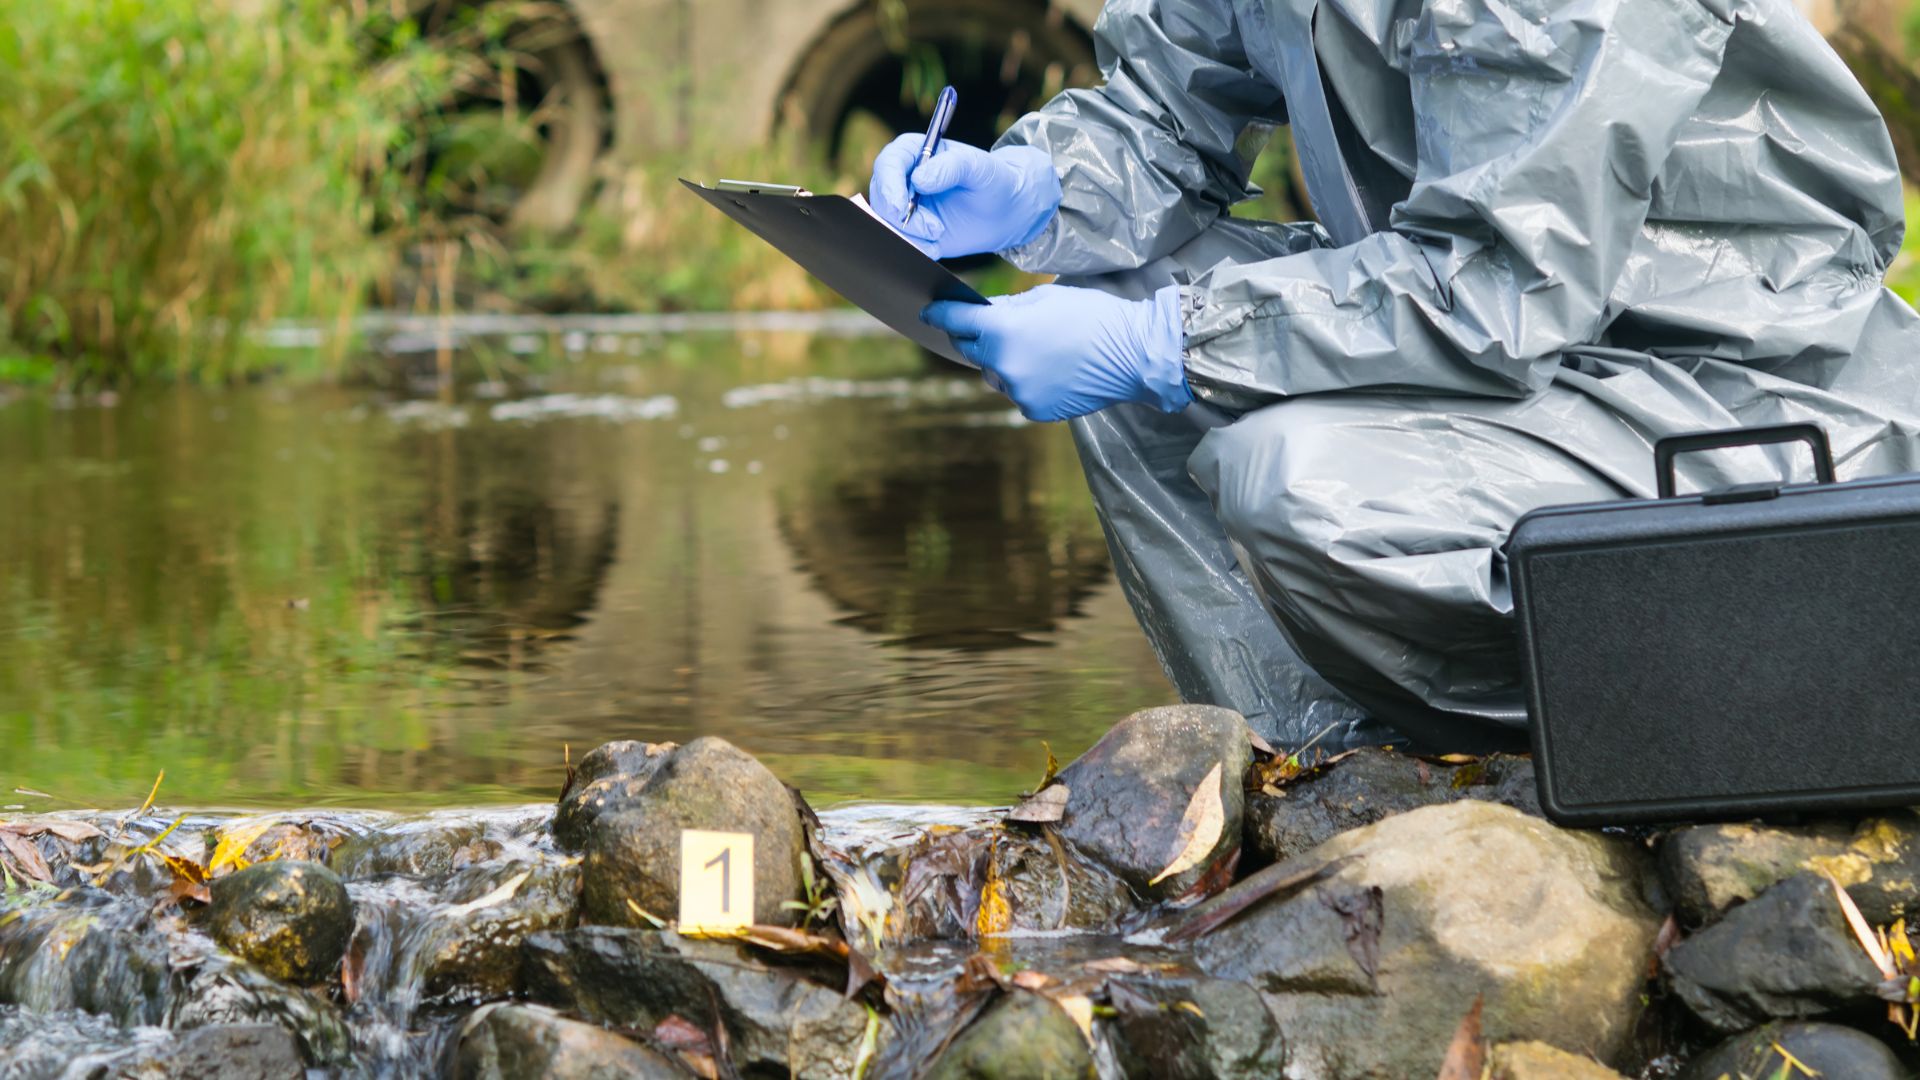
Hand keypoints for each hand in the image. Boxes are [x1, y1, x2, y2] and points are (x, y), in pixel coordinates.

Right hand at [868, 135, 1060, 259]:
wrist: (1006, 211)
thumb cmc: (994, 180)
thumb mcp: (980, 168)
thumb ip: (952, 167)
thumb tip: (920, 179)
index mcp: (915, 152)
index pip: (887, 164)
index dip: (888, 185)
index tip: (902, 206)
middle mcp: (904, 178)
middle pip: (881, 196)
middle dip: (900, 218)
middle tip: (932, 229)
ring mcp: (906, 206)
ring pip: (886, 222)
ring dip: (910, 235)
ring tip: (939, 234)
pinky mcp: (912, 230)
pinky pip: (900, 242)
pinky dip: (915, 248)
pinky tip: (936, 246)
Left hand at [922, 285, 1192, 421]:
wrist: (1132, 355)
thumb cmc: (1094, 317)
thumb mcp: (1046, 298)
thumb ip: (1008, 308)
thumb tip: (984, 313)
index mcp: (1001, 330)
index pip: (956, 321)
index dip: (939, 314)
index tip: (929, 311)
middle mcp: (1001, 364)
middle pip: (971, 351)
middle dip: (976, 338)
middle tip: (991, 328)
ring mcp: (1017, 391)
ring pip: (995, 374)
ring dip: (1004, 361)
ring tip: (1036, 350)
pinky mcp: (1033, 409)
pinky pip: (1017, 392)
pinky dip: (1025, 380)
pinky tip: (1051, 369)